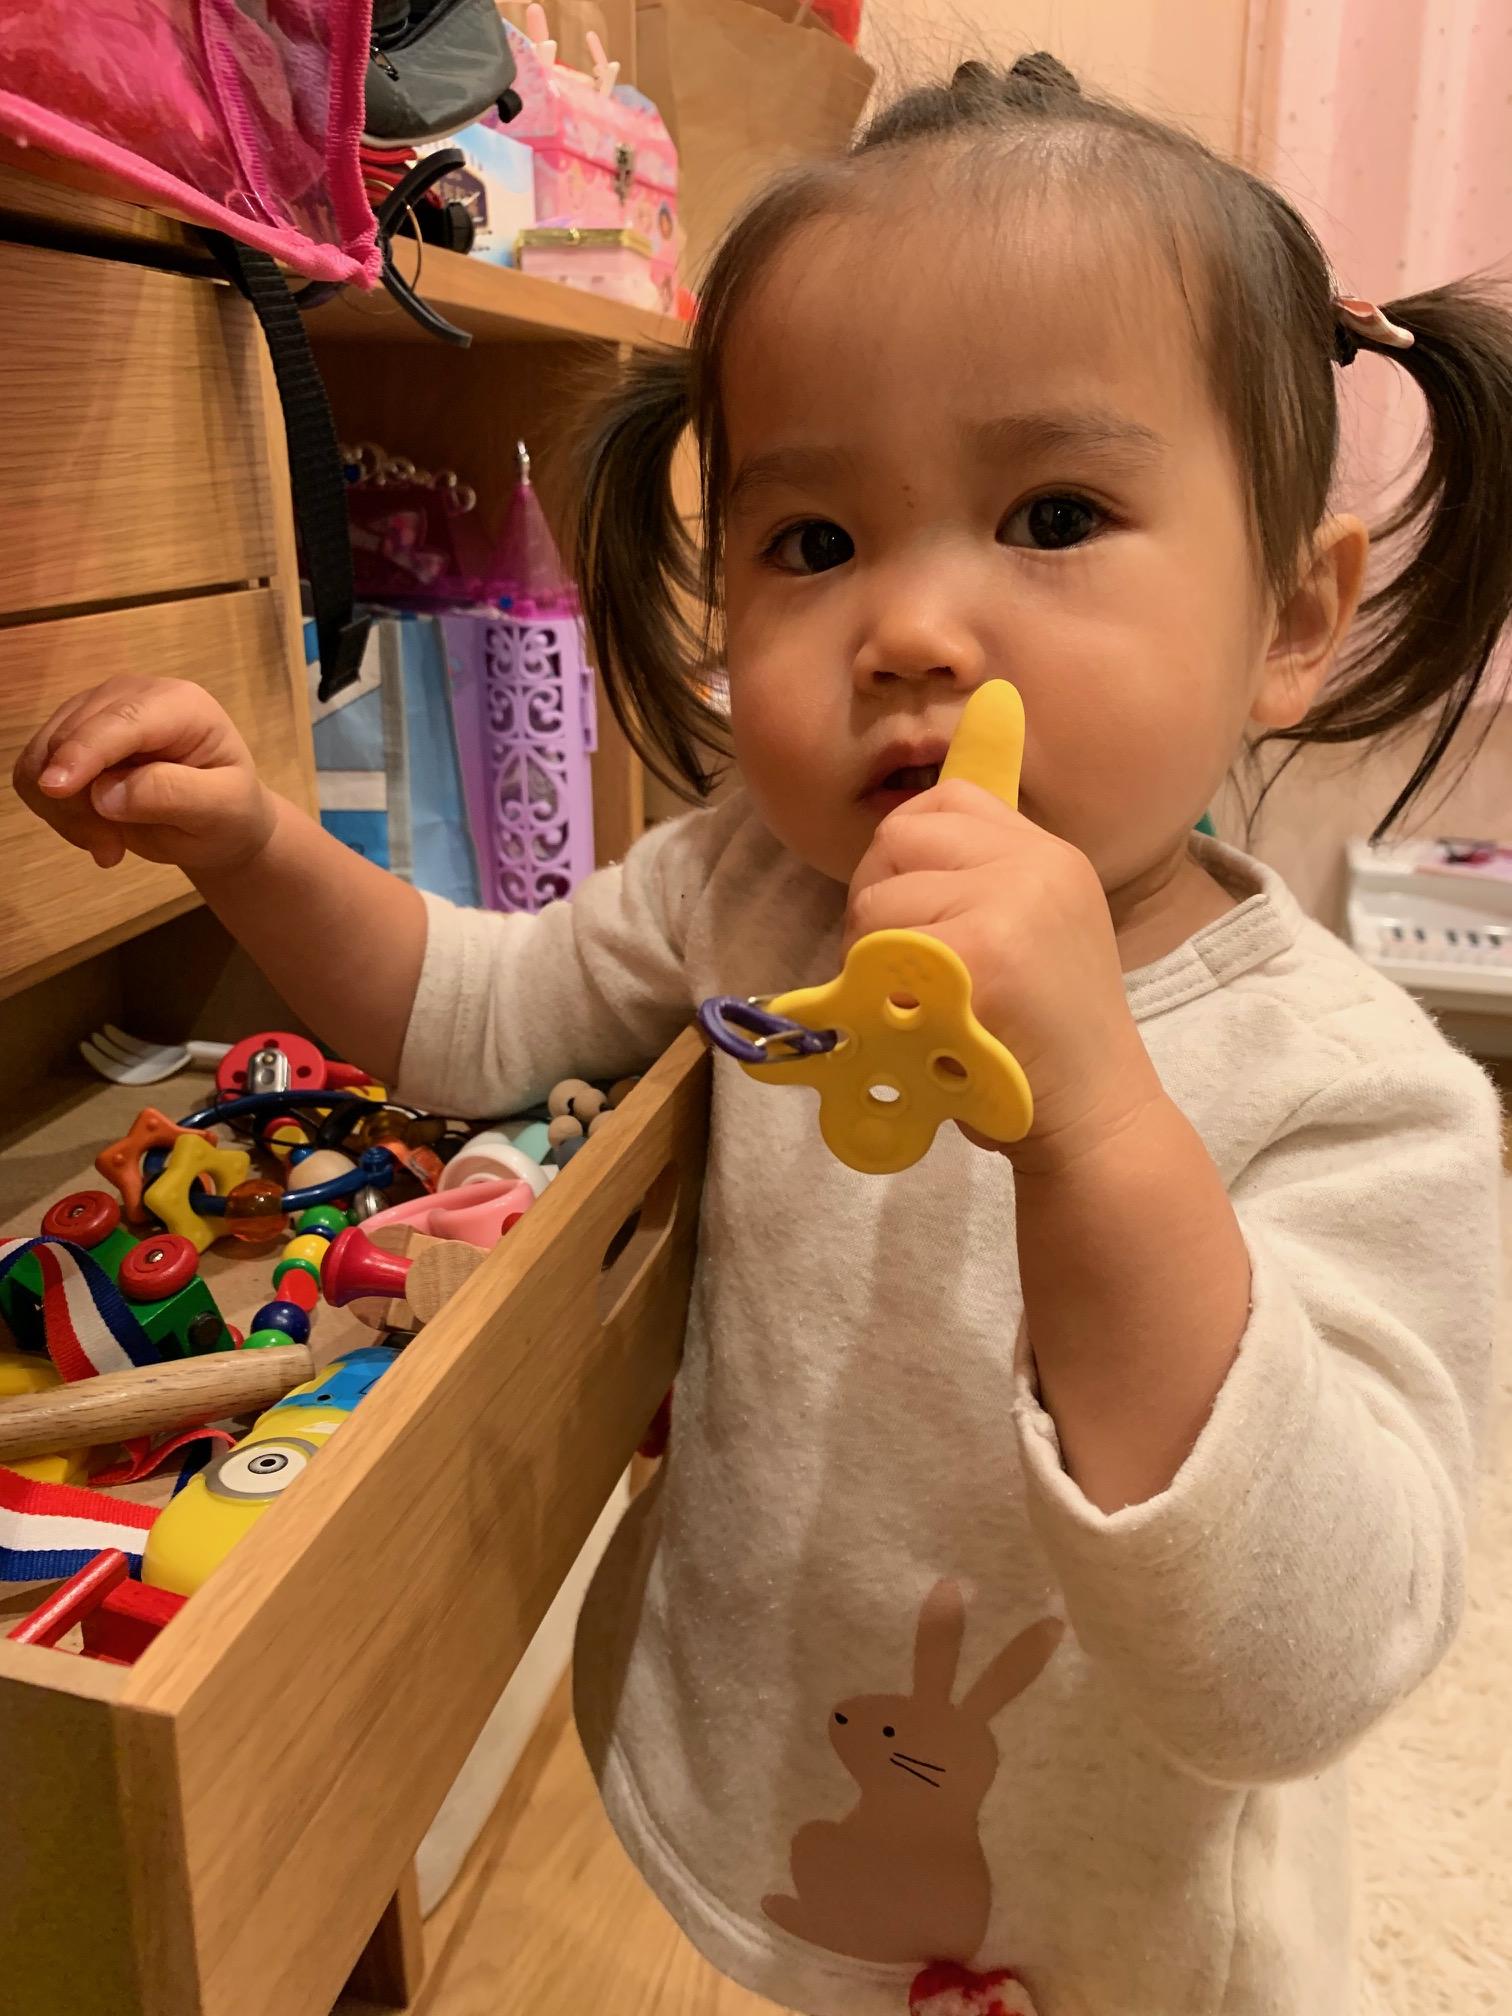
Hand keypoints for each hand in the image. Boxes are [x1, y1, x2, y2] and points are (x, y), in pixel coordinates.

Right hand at [13, 676, 276, 876]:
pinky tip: (95, 833)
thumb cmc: (229, 813)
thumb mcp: (221, 810)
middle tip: (111, 851)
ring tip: (109, 845)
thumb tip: (103, 793)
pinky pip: (34, 773)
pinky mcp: (72, 735)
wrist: (219, 821)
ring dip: (65, 811)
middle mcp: (130, 695)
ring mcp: (95, 711)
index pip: (120, 720)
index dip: (83, 752)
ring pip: (42, 756)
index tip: (55, 789)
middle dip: (77, 802)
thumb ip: (171, 794)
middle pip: (69, 738)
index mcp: (178, 704)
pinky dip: (56, 810)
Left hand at [845, 780, 1162, 1169]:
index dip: (904, 846)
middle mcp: (1034, 863)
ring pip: (876, 900)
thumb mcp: (1031, 935)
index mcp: (1048, 854)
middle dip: (875, 899)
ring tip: (912, 1002)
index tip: (909, 907)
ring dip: (868, 956)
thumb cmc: (1043, 1042)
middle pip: (896, 839)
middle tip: (896, 965)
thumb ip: (978, 888)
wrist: (1097, 1116)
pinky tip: (917, 1025)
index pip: (947, 798)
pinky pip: (881, 950)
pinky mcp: (982, 954)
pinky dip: (879, 992)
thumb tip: (886, 863)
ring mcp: (1011, 903)